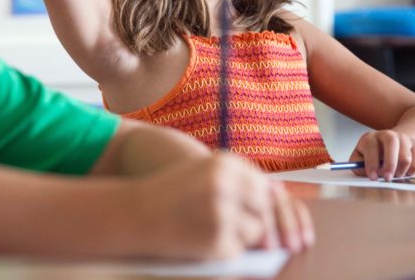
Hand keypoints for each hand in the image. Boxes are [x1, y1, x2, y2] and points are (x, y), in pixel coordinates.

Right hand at [134, 154, 313, 259]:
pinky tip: (203, 240)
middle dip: (261, 222)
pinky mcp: (216, 239)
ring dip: (243, 236)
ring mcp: (221, 212)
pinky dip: (227, 250)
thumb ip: (239, 180)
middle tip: (247, 229)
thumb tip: (280, 196)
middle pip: (264, 209)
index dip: (272, 206)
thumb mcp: (204, 173)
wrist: (134, 213)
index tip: (277, 222)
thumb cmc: (171, 193)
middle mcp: (226, 184)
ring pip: (255, 231)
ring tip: (213, 230)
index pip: (265, 186)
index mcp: (225, 164)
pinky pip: (238, 249)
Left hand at [350, 129, 414, 180]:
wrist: (390, 147)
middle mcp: (386, 134)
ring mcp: (402, 138)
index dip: (371, 163)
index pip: (370, 145)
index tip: (373, 177)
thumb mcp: (360, 160)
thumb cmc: (373, 157)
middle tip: (388, 178)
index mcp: (369, 138)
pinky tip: (405, 172)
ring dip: (401, 170)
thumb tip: (369, 175)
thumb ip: (360, 167)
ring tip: (396, 176)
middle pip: (391, 142)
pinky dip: (412, 171)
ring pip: (405, 156)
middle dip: (390, 164)